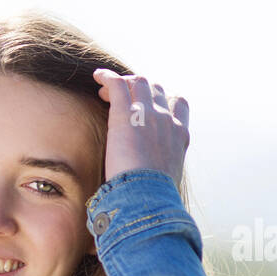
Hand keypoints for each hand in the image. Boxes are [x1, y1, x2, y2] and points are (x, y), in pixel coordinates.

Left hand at [92, 69, 189, 188]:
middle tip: (121, 100)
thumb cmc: (154, 198)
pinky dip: (107, 77)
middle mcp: (167, 120)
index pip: (177, 104)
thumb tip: (153, 184)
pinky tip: (97, 77)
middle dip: (139, 90)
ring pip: (138, 83)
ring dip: (123, 84)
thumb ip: (161, 171)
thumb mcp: (166, 181)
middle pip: (156, 89)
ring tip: (106, 93)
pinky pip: (118, 84)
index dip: (161, 100)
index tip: (147, 107)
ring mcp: (148, 114)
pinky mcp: (126, 115)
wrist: (149, 198)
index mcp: (179, 135)